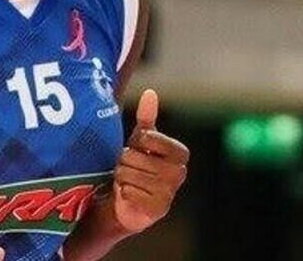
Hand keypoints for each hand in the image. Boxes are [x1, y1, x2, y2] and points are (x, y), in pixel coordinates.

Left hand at [111, 89, 188, 232]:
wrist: (130, 202)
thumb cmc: (138, 166)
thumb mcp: (141, 141)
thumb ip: (147, 118)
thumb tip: (150, 93)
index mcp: (180, 154)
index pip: (148, 136)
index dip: (136, 142)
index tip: (139, 149)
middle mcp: (180, 173)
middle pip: (133, 156)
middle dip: (124, 161)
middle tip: (131, 168)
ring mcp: (170, 192)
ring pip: (128, 174)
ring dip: (121, 177)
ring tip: (129, 180)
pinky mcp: (157, 209)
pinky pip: (129, 191)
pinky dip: (124, 192)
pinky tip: (130, 195)